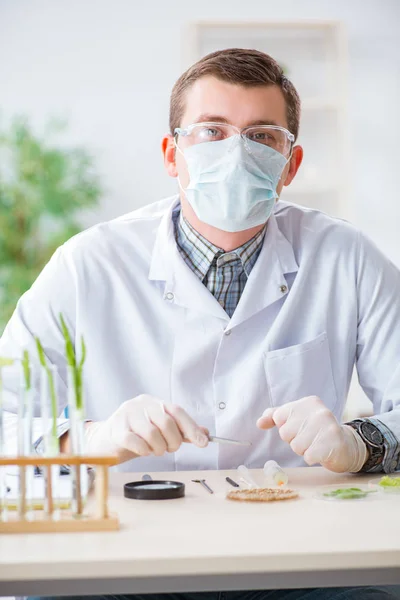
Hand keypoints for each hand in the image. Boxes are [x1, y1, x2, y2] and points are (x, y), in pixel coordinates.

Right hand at [84, 395, 208, 463]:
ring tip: (154, 450)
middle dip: (173, 441)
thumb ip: (181, 431)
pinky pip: (136, 441)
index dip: (191, 427)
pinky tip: (143, 451)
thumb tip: (205, 434)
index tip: (203, 443)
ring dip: (158, 448)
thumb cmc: (136, 434)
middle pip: (166, 422)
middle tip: (169, 448)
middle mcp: (141, 404)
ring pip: (152, 433)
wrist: (106, 441)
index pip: (177, 411)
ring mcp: (127, 415)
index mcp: (154, 402)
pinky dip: (144, 450)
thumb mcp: (160, 430)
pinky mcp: (116, 429)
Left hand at [257, 396, 367, 472]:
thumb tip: (259, 423)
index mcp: (308, 402)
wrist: (346, 447)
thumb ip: (276, 416)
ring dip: (304, 450)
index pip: (279, 417)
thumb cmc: (315, 433)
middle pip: (286, 433)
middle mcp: (319, 411)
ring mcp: (327, 426)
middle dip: (295, 441)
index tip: (301, 428)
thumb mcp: (296, 419)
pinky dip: (312, 458)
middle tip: (310, 438)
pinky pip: (308, 456)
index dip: (286, 428)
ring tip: (316, 445)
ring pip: (296, 446)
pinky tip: (321, 453)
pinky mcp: (333, 443)